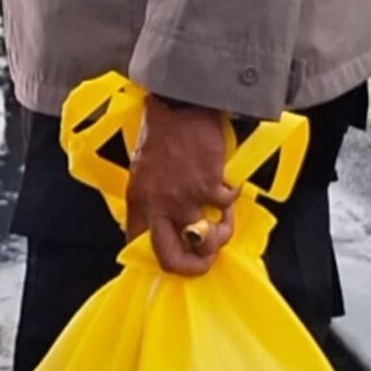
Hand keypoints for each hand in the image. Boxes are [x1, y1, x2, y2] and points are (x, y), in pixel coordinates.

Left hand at [127, 98, 237, 276]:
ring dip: (222, 232)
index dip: (162, 259)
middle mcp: (157, 205)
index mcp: (138, 201)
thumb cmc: (163, 133)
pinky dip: (232, 196)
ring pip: (206, 240)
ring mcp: (182, 197)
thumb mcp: (145, 172)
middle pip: (171, 259)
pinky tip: (226, 180)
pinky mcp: (208, 186)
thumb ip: (154, 201)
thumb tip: (172, 228)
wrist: (180, 105)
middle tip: (207, 258)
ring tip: (224, 216)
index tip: (179, 256)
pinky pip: (226, 206)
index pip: (140, 248)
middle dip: (195, 266)